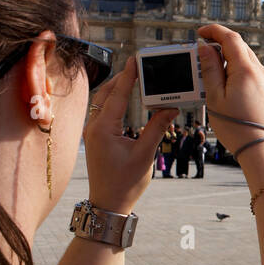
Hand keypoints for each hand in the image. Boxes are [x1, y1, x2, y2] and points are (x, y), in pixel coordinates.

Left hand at [83, 55, 177, 213]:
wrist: (108, 204)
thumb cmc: (124, 183)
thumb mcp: (144, 154)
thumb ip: (157, 128)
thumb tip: (170, 108)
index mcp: (103, 129)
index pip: (118, 95)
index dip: (129, 77)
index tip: (136, 61)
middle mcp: (93, 127)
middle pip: (106, 93)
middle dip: (122, 78)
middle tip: (138, 65)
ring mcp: (92, 132)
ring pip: (103, 102)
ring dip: (117, 88)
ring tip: (133, 77)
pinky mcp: (96, 137)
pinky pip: (103, 111)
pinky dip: (114, 100)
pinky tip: (125, 97)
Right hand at [196, 24, 263, 153]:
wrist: (261, 150)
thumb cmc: (236, 128)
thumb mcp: (215, 98)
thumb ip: (210, 70)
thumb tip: (206, 48)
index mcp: (246, 70)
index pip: (231, 38)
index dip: (214, 31)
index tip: (201, 32)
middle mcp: (261, 72)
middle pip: (240, 47)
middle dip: (221, 44)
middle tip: (203, 52)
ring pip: (247, 60)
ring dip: (230, 59)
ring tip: (214, 73)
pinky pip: (254, 73)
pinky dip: (239, 71)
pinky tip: (229, 85)